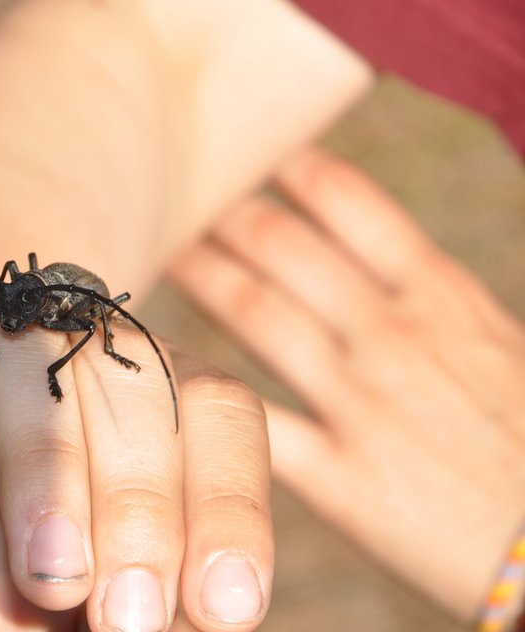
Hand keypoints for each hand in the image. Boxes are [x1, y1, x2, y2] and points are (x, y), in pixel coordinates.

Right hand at [0, 312, 272, 631]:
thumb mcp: (58, 631)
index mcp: (134, 407)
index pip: (214, 416)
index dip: (231, 504)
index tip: (223, 609)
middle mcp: (57, 361)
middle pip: (134, 386)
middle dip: (142, 507)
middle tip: (127, 617)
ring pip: (25, 362)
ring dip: (49, 470)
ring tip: (50, 577)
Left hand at [168, 148, 524, 618]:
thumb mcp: (491, 341)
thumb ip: (421, 295)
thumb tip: (353, 248)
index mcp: (442, 295)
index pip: (349, 199)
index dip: (282, 165)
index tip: (238, 146)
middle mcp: (396, 334)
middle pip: (283, 245)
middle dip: (218, 209)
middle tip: (164, 189)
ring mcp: (364, 404)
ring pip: (255, 312)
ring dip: (196, 271)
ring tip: (147, 247)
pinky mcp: (341, 479)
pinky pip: (255, 420)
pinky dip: (199, 387)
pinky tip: (158, 361)